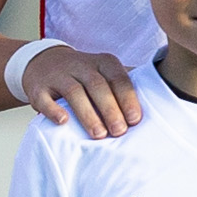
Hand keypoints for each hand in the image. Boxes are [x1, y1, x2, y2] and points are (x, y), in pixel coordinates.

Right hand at [18, 45, 143, 137]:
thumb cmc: (83, 74)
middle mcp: (80, 65)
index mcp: (102, 61)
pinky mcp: (38, 87)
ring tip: (98, 134)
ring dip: (88, 114)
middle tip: (119, 132)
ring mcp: (57, 75)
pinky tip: (63, 122)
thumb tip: (158, 101)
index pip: (118, 78)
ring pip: (74, 92)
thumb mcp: (105, 71)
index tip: (135, 120)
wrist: (42, 63)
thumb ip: (125, 84)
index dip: (127, 99)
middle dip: (110, 110)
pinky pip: (44, 98)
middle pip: (97, 85)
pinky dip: (53, 110)